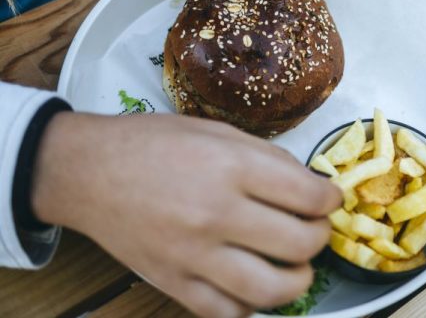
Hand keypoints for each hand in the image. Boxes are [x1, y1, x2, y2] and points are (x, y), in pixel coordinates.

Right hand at [31, 111, 340, 317]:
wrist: (88, 171)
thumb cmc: (154, 144)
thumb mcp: (218, 131)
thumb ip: (268, 158)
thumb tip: (310, 183)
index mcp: (231, 167)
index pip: (307, 195)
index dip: (331, 199)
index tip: (330, 199)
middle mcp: (215, 213)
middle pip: (299, 243)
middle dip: (320, 236)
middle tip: (315, 228)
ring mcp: (193, 254)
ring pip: (270, 289)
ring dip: (298, 280)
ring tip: (297, 266)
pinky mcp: (172, 282)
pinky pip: (225, 312)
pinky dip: (251, 306)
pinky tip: (255, 286)